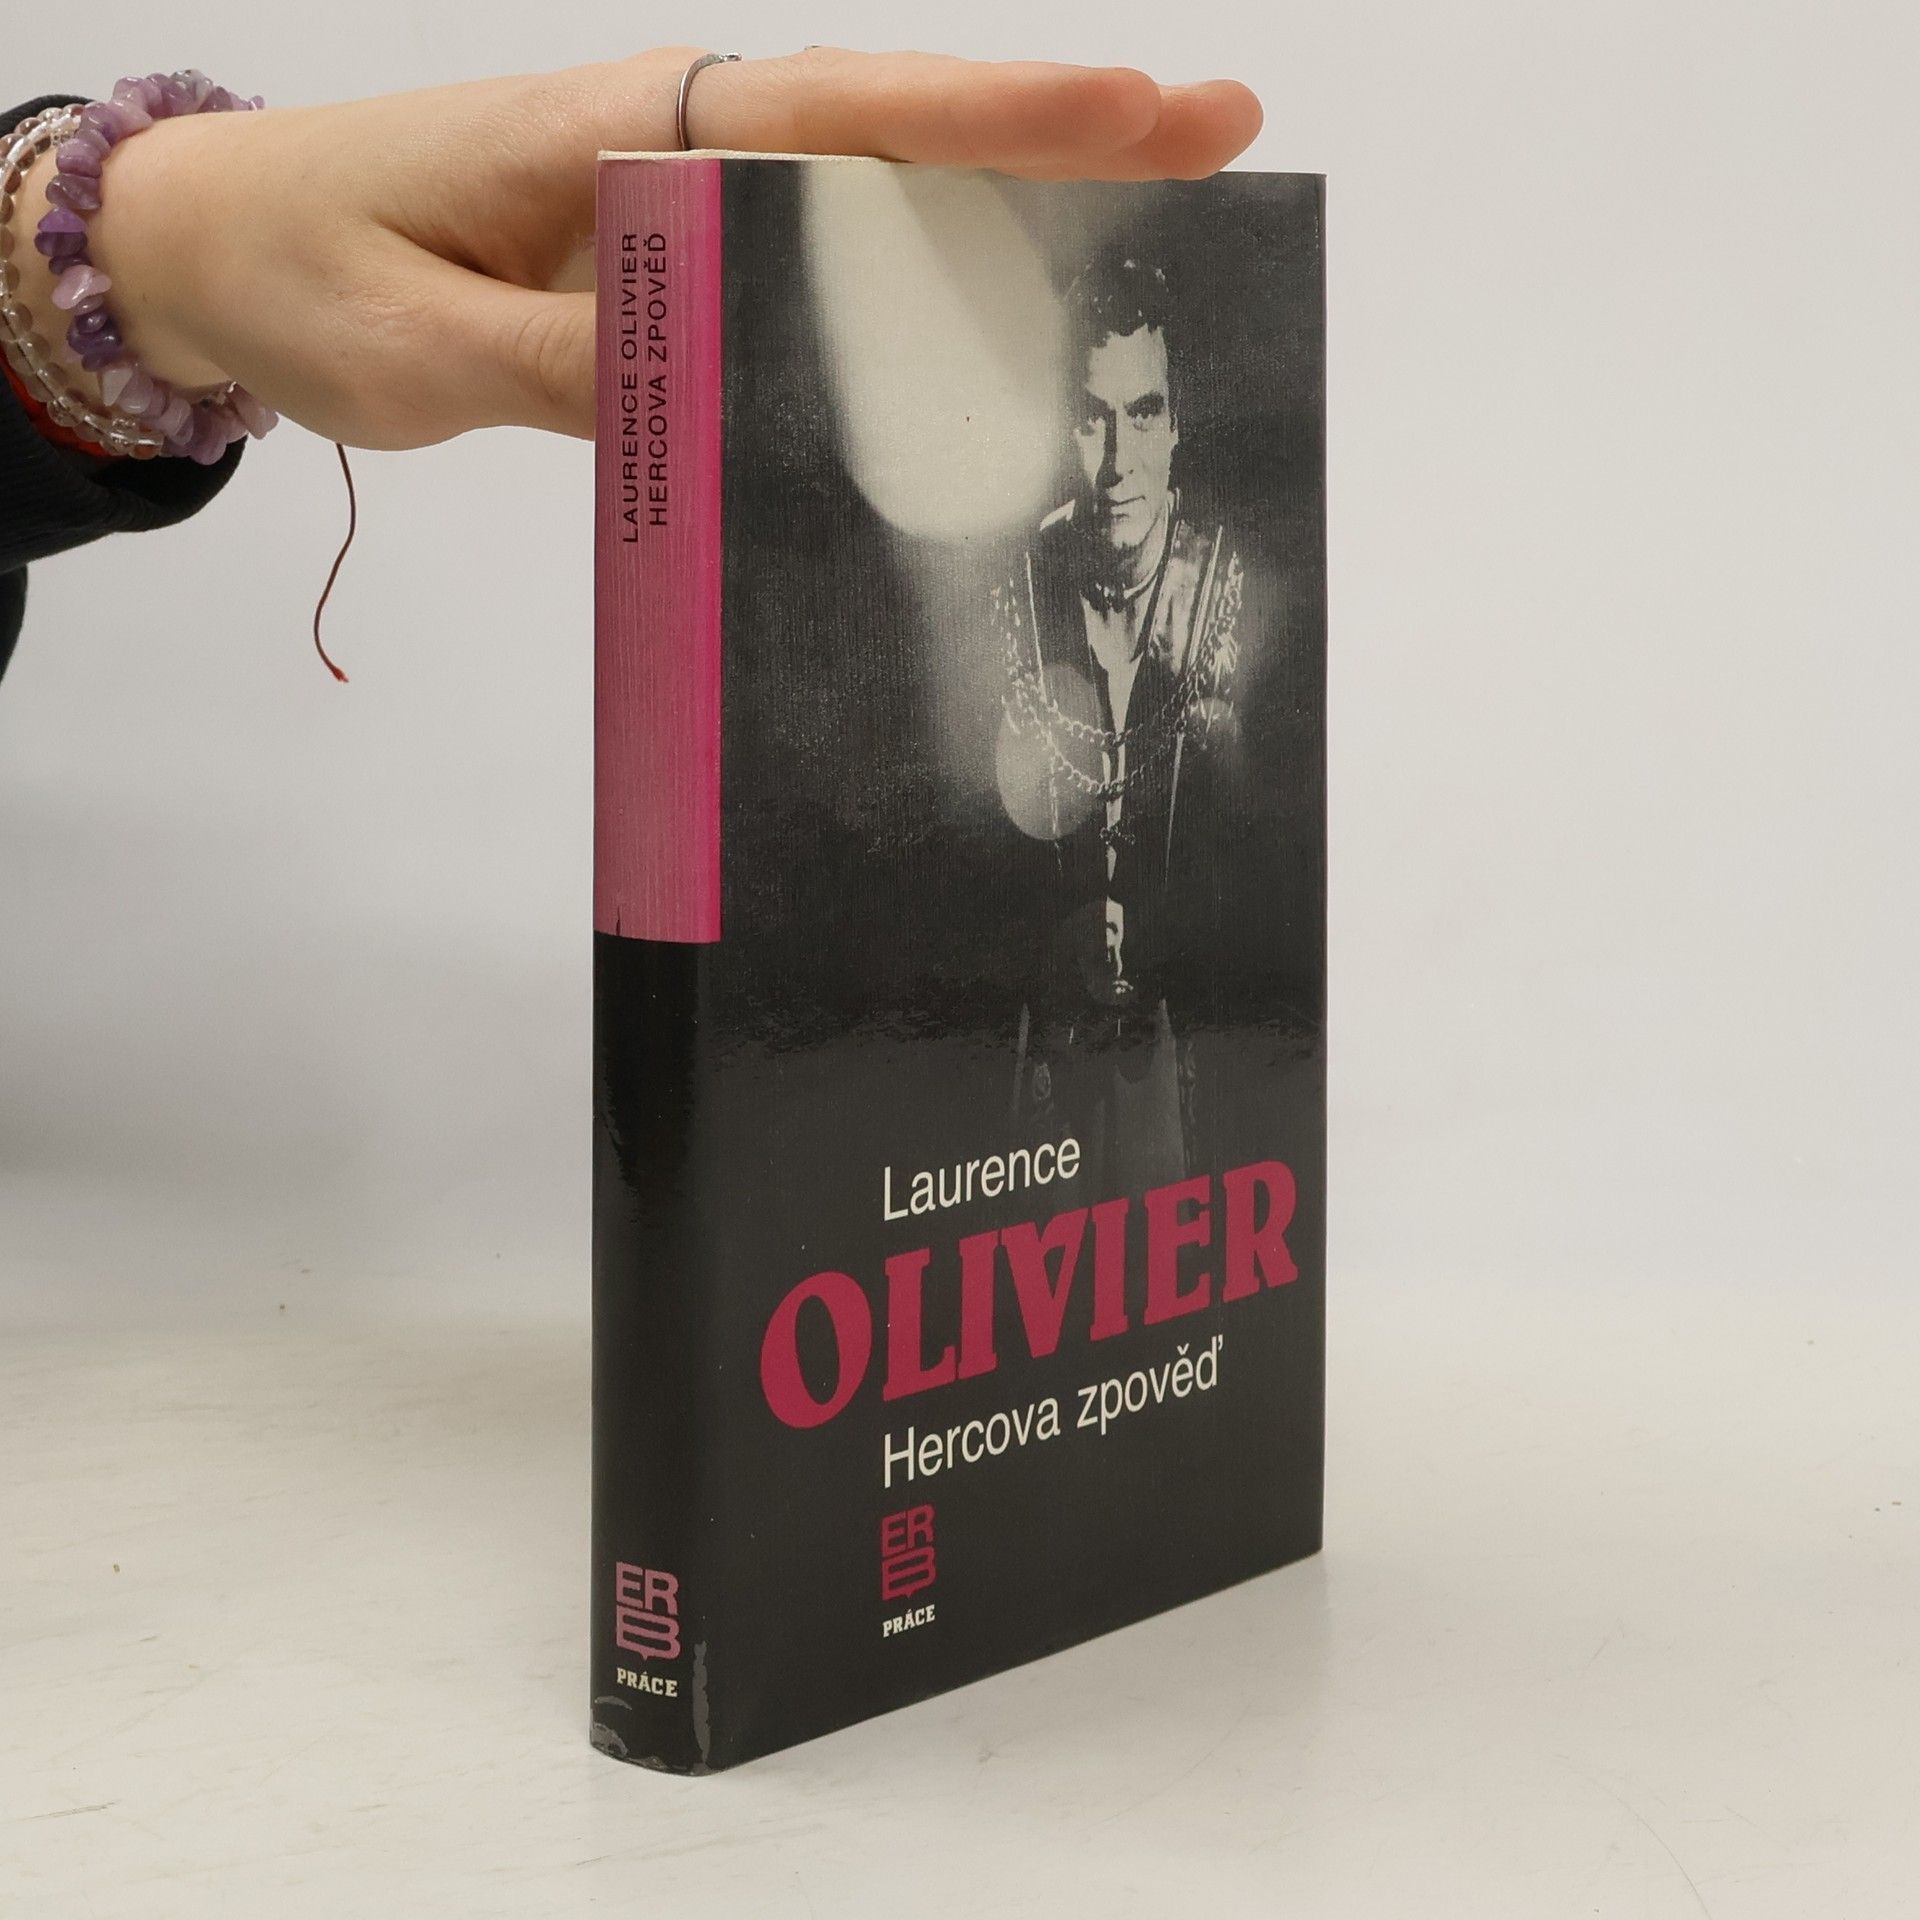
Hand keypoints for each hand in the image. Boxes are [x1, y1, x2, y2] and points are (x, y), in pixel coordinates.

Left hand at [19, 50, 1260, 448]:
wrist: (219, 250)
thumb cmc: (309, 277)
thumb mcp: (428, 348)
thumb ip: (583, 369)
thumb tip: (733, 395)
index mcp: (628, 135)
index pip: (839, 120)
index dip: (994, 120)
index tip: (1137, 117)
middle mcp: (676, 144)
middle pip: (895, 132)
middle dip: (1056, 139)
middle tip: (1219, 143)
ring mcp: (679, 196)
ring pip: (869, 191)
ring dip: (1005, 207)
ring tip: (1151, 233)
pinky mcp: (665, 255)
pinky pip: (808, 261)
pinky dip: (905, 278)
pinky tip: (981, 316)